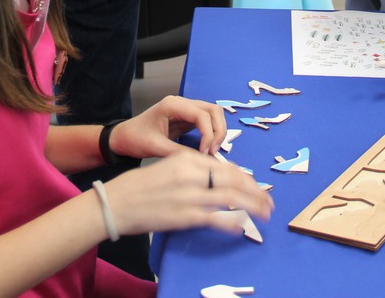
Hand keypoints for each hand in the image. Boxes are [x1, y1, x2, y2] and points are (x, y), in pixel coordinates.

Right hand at [105, 150, 273, 236]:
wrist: (116, 202)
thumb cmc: (139, 186)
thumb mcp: (167, 167)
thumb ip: (191, 171)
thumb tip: (214, 179)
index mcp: (187, 160)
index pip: (224, 167)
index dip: (244, 177)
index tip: (254, 185)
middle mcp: (191, 174)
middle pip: (233, 180)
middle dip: (255, 191)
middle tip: (269, 201)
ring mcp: (189, 196)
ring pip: (230, 198)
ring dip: (252, 205)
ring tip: (265, 212)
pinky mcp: (184, 216)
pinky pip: (215, 218)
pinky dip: (231, 221)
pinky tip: (242, 225)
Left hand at [108, 96, 226, 158]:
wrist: (123, 137)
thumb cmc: (135, 138)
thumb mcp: (155, 147)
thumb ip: (179, 152)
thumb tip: (202, 161)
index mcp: (172, 105)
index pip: (202, 114)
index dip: (208, 134)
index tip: (205, 153)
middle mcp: (182, 103)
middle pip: (213, 110)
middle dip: (218, 131)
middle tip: (212, 151)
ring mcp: (185, 109)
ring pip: (213, 114)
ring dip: (217, 131)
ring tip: (211, 150)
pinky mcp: (187, 118)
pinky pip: (207, 122)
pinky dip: (212, 133)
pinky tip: (207, 148)